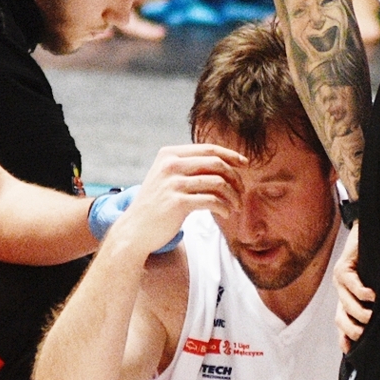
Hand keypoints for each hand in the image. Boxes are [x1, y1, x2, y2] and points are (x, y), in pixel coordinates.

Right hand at [106, 144, 246, 257]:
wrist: (135, 230)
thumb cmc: (156, 206)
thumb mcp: (167, 178)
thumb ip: (188, 167)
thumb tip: (223, 163)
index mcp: (169, 154)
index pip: (208, 149)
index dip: (230, 155)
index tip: (245, 164)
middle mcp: (170, 165)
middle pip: (216, 163)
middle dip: (235, 177)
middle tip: (241, 192)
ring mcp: (173, 183)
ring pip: (218, 182)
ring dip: (233, 195)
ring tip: (235, 206)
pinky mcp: (177, 202)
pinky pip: (212, 200)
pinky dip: (224, 207)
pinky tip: (226, 213)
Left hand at [333, 225, 371, 352]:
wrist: (369, 233)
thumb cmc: (376, 263)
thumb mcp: (377, 287)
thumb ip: (378, 305)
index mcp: (346, 299)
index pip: (342, 324)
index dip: (345, 338)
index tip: (352, 352)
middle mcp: (340, 293)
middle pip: (341, 318)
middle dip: (352, 329)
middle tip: (367, 334)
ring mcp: (339, 281)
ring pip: (346, 304)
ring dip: (359, 313)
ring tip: (372, 316)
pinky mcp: (343, 267)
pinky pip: (350, 283)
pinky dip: (362, 292)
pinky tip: (372, 296)